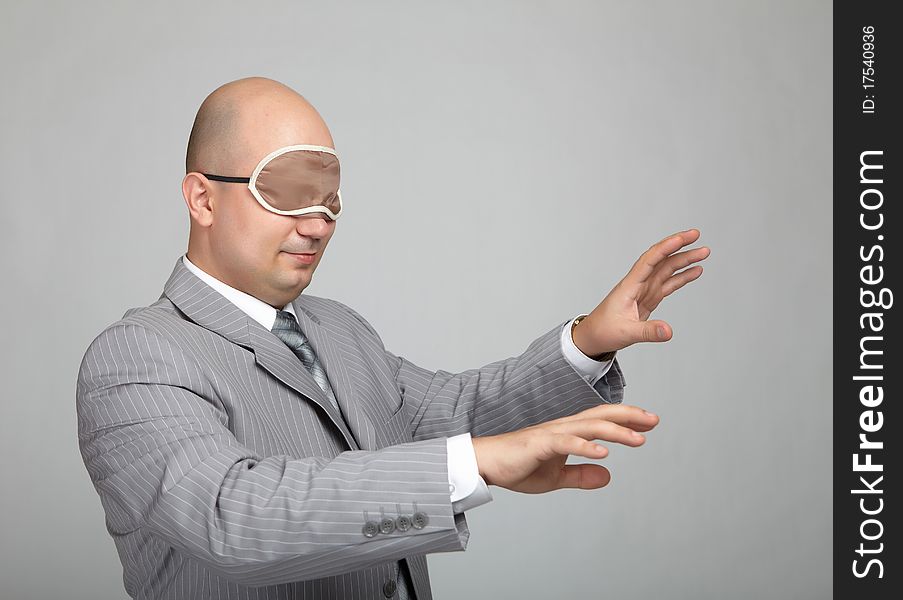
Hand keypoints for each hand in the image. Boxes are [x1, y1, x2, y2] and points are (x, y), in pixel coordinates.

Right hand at [471, 404, 658, 492]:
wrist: (485, 464)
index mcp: (567, 433)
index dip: (626, 420)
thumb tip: (607, 475)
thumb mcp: (555, 477)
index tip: (650, 423)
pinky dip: (585, 447)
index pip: (601, 421)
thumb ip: (580, 475)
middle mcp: (562, 427)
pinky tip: (603, 454)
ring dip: (615, 432)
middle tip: (653, 420)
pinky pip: (566, 444)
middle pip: (600, 416)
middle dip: (628, 416)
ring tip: (638, 439)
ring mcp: (551, 434)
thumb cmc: (517, 467)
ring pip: (588, 427)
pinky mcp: (539, 444)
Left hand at [572, 228, 709, 355]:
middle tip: (696, 235)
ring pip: (667, 269)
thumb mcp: (627, 333)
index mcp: (629, 286)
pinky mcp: (649, 297)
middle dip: (678, 245)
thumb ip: (648, 331)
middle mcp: (638, 283)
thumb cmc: (604, 331)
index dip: (665, 247)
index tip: (682, 238)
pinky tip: (695, 270)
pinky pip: (669, 283)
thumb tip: (669, 331)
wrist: (595, 336)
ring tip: (703, 252)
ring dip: (684, 260)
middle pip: (660, 259)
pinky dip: (682, 277)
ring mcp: (644, 289)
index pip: (649, 261)